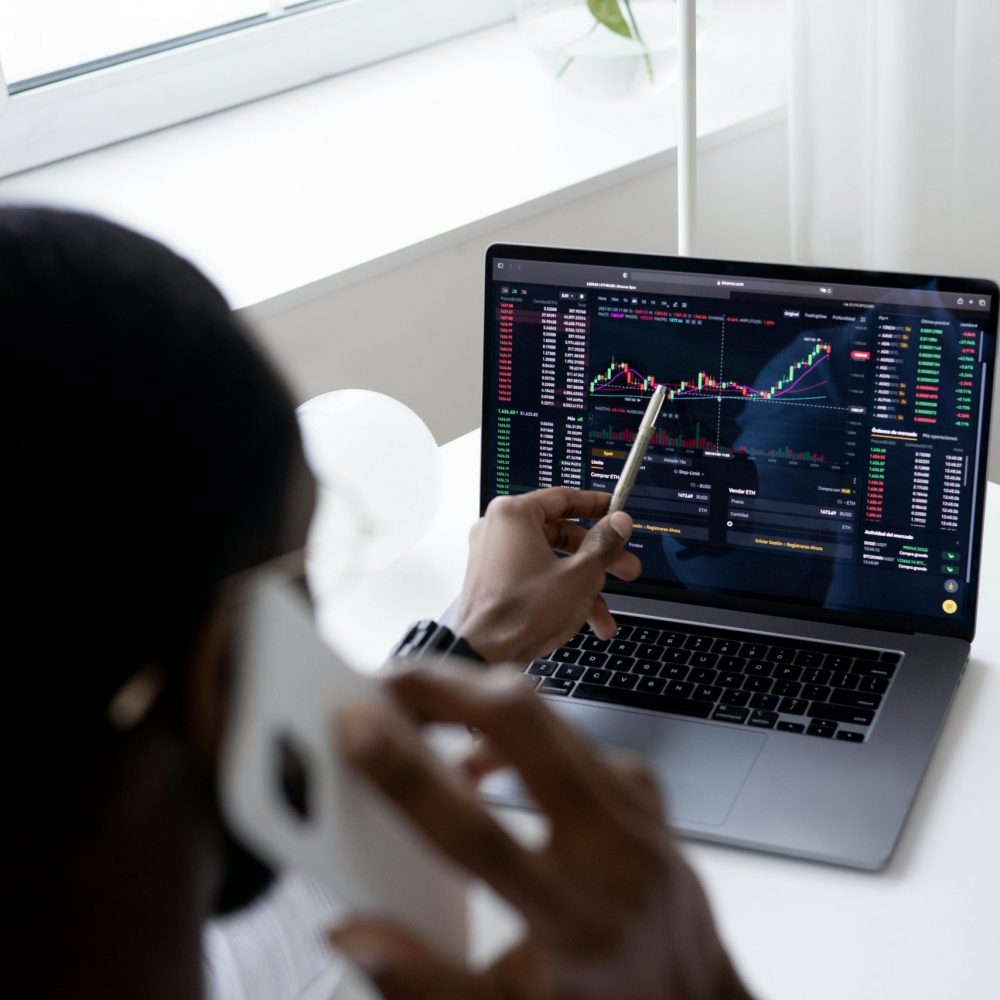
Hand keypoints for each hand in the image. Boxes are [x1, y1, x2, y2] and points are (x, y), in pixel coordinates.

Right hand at [330, 663, 751, 999]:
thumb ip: (424, 982)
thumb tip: (355, 932)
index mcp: (576, 924)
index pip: (480, 836)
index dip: (411, 780)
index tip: (359, 730)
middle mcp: (612, 853)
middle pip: (526, 731)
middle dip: (446, 690)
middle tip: (385, 685)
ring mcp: (633, 808)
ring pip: (548, 713)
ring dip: (474, 695)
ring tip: (417, 706)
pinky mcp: (640, 785)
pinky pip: (570, 729)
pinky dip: (515, 723)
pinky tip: (480, 750)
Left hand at [452, 488, 641, 663]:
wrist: (484, 654)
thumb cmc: (522, 613)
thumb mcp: (580, 575)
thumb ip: (604, 544)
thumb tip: (619, 524)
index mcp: (513, 514)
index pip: (563, 498)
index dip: (598, 506)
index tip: (616, 513)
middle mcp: (498, 530)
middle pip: (561, 533)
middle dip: (599, 557)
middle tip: (626, 567)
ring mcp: (493, 556)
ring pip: (551, 560)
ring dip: (584, 585)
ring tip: (607, 612)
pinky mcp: (494, 580)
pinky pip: (535, 576)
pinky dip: (560, 592)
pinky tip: (585, 620)